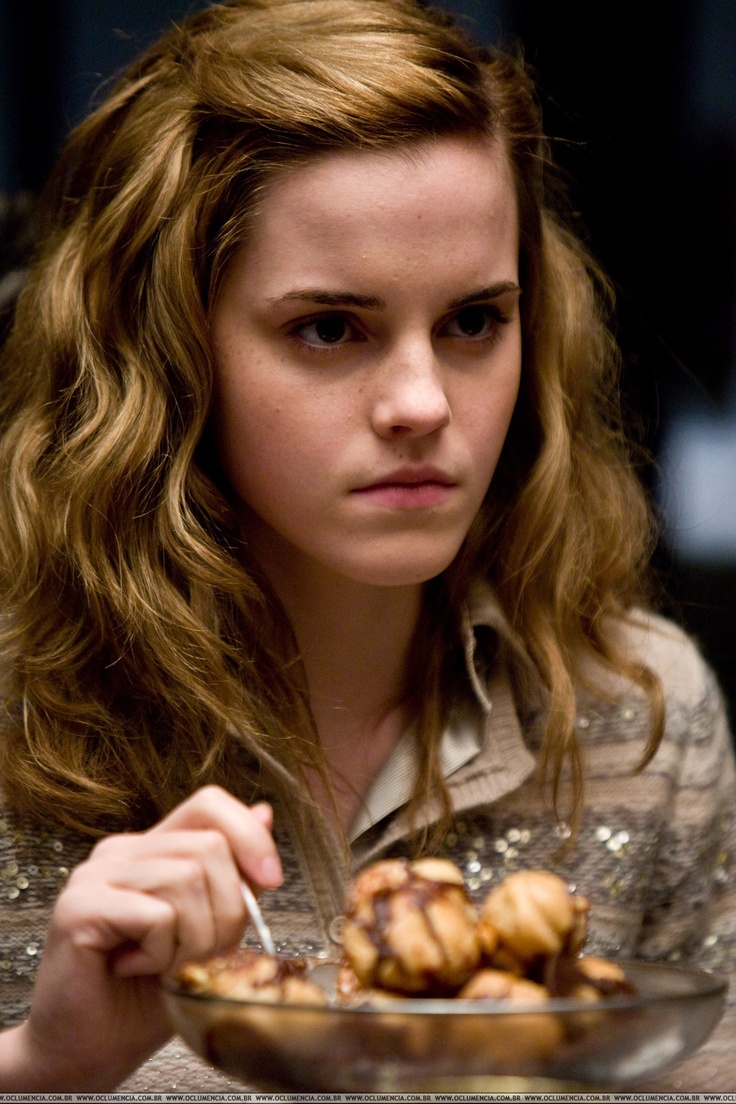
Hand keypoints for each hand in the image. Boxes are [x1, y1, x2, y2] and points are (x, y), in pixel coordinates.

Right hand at [0, 786, 281, 1090]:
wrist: (87, 1050)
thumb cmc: (146, 995)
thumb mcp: (209, 931)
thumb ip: (232, 875)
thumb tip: (264, 812)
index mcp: (152, 848)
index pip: (209, 804)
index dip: (248, 835)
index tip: (271, 881)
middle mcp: (121, 851)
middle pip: (209, 846)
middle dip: (227, 911)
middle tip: (201, 953)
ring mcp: (95, 875)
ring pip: (186, 878)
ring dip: (194, 938)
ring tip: (165, 965)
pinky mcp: (79, 907)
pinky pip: (155, 915)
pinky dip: (161, 953)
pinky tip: (135, 968)